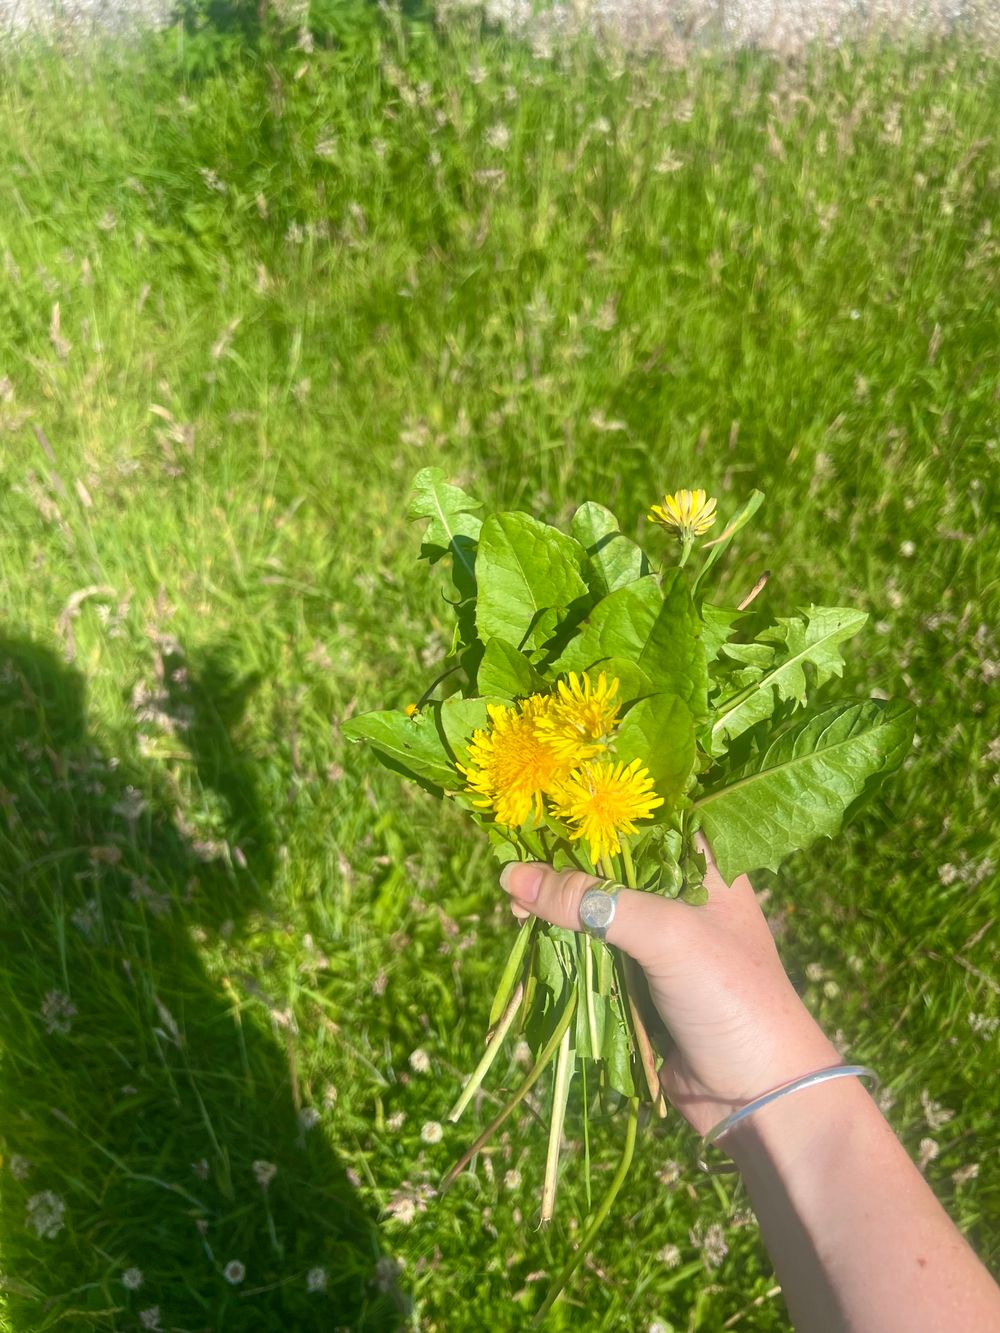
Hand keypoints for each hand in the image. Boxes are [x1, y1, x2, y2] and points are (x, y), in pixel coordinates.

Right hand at [500, 833, 840, 1134]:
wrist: (758, 1096)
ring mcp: (658, 938)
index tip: (535, 807)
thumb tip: (511, 876)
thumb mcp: (667, 935)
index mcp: (703, 866)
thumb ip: (592, 902)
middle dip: (560, 865)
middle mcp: (680, 892)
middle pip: (607, 864)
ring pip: (593, 908)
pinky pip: (588, 950)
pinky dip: (559, 945)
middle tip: (513, 864)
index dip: (589, 812)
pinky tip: (527, 935)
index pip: (639, 818)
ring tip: (513, 905)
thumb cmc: (732, 996)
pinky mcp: (637, 978)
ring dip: (554, 908)